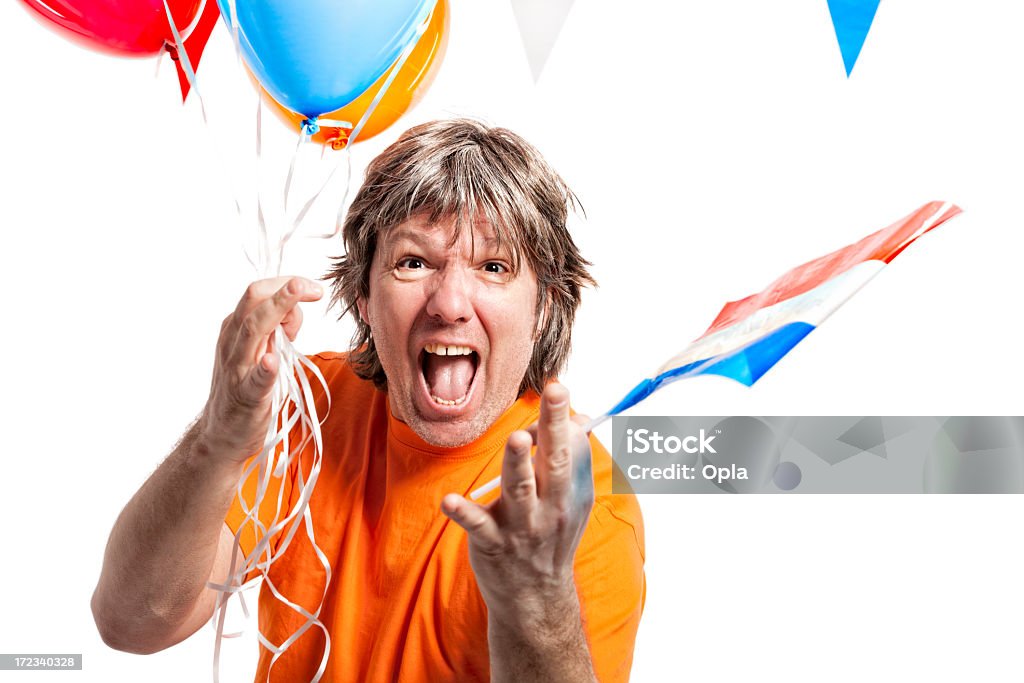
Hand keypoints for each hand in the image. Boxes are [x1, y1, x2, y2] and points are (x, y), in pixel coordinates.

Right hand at [199, 276, 321, 462]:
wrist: (222, 434)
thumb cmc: (246, 389)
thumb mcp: (263, 351)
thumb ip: (277, 330)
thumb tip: (294, 310)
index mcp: (237, 328)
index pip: (259, 293)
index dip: (287, 285)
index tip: (313, 288)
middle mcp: (233, 342)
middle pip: (253, 301)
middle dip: (284, 288)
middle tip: (313, 287)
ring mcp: (237, 368)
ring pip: (252, 330)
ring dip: (276, 311)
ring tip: (295, 295)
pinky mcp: (246, 396)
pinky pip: (254, 380)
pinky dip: (263, 369)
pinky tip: (271, 360)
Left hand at [441, 383, 594, 627]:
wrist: (535, 597)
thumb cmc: (551, 536)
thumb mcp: (572, 502)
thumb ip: (574, 461)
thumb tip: (575, 417)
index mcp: (570, 493)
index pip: (572, 448)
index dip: (564, 417)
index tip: (559, 386)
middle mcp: (550, 507)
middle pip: (556, 461)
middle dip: (555, 426)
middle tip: (555, 392)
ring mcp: (521, 526)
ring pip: (519, 489)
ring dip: (518, 463)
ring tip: (517, 438)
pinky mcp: (491, 542)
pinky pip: (477, 524)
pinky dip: (463, 512)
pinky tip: (450, 500)